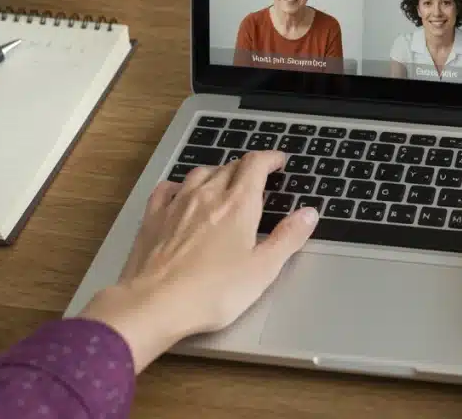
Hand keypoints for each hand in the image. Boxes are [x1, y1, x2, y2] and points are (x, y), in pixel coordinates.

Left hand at [79, 151, 318, 372]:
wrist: (155, 304)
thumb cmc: (211, 292)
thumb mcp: (263, 269)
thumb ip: (288, 238)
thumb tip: (309, 214)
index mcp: (238, 205)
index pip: (255, 165)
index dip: (269, 158)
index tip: (278, 161)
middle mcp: (207, 196)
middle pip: (229, 166)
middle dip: (246, 167)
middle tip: (257, 175)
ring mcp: (177, 205)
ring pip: (199, 173)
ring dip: (216, 172)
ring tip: (223, 182)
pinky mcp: (153, 218)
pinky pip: (167, 189)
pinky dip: (179, 186)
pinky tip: (180, 193)